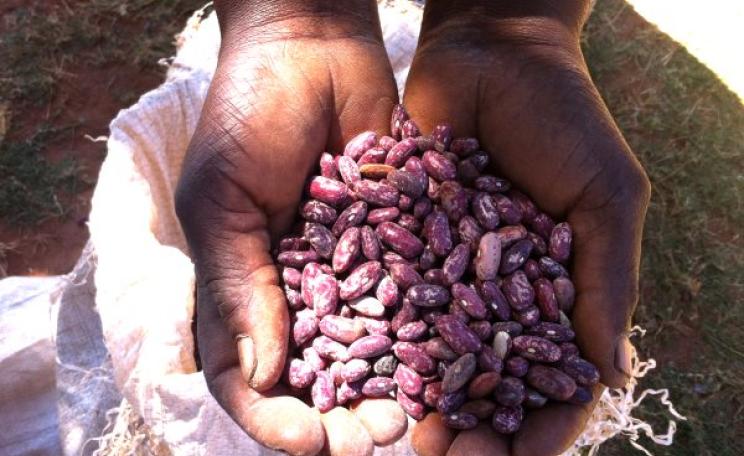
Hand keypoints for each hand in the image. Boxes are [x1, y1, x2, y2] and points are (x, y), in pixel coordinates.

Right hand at [175, 2, 405, 453]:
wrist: (313, 41)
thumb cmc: (248, 111)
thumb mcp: (223, 196)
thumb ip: (236, 281)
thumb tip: (261, 374)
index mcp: (240, 285)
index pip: (245, 373)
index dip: (269, 414)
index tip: (305, 439)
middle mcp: (297, 288)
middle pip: (314, 376)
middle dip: (339, 415)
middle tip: (372, 438)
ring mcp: (351, 269)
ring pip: (370, 349)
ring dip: (387, 388)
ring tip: (412, 416)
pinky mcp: (398, 241)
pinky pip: (412, 296)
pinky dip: (426, 334)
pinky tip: (450, 362)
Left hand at [405, 1, 650, 453]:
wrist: (491, 52)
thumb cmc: (565, 119)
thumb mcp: (605, 195)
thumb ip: (606, 280)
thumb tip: (611, 371)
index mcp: (556, 288)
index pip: (555, 376)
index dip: (542, 423)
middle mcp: (497, 290)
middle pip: (488, 378)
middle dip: (474, 424)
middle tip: (446, 454)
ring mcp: (446, 270)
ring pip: (435, 351)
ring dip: (423, 397)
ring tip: (405, 433)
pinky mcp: (400, 242)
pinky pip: (389, 298)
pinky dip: (380, 338)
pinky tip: (363, 370)